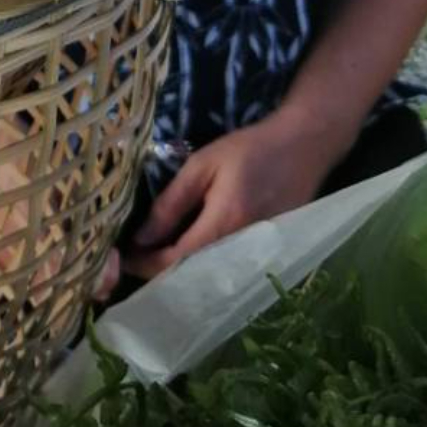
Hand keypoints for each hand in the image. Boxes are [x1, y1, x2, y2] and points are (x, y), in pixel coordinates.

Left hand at [124, 109, 343, 279]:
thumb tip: (141, 239)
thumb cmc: (248, 150)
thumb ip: (170, 204)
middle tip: (135, 260)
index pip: (176, 260)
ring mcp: (261, 256)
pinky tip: (188, 259)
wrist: (304, 148)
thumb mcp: (201, 167)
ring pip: (211, 279)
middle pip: (193, 277)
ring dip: (181, 275)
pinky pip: (229, 272)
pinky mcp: (271, 256)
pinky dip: (204, 270)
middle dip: (160, 275)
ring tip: (155, 259)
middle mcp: (243, 249)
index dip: (145, 264)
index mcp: (225, 224)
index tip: (123, 258)